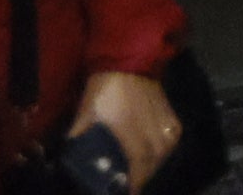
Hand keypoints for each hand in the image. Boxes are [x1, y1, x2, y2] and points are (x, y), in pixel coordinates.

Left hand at [76, 73, 181, 189]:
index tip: (126, 193)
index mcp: (131, 130)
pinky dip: (160, 153)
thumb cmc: (104, 88)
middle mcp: (154, 131)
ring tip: (137, 173)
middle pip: (151, 165)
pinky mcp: (172, 118)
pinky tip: (150, 156)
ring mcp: (166, 125)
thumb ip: (79, 137)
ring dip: (150, 167)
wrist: (130, 60)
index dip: (133, 183)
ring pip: (162, 155)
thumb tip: (70, 157)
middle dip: (140, 178)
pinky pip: (169, 143)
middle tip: (128, 185)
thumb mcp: (86, 114)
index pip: (137, 166)